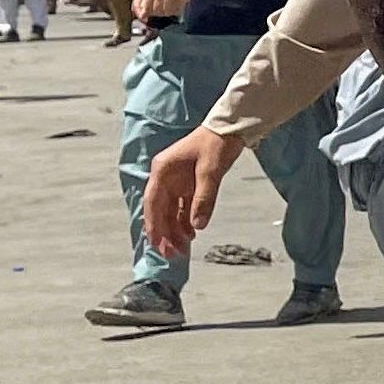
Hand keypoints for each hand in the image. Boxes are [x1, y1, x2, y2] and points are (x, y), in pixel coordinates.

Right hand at [144, 126, 246, 258]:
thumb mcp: (210, 171)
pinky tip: (192, 233)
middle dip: (165, 233)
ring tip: (184, 249)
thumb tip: (198, 226)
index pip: (153, 203)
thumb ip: (204, 198)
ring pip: (171, 211)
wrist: (230, 129)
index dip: (154, 225)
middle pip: (160, 210)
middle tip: (172, 254)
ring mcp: (176, 181)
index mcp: (163, 171)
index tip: (157, 243)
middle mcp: (165, 177)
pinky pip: (183, 207)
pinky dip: (186, 221)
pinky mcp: (188, 184)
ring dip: (176, 230)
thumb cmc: (217, 144)